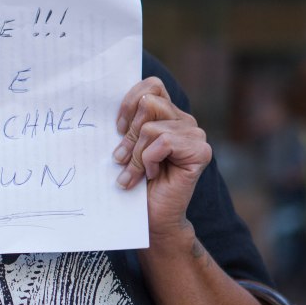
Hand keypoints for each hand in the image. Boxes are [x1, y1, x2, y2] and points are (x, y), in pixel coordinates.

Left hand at [113, 77, 211, 238]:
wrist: (152, 218)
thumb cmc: (136, 183)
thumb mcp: (125, 147)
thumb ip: (126, 124)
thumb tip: (104, 103)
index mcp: (167, 114)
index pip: (151, 85)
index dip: (129, 103)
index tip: (117, 128)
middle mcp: (183, 120)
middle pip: (149, 102)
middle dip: (129, 134)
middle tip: (121, 158)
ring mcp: (195, 134)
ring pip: (151, 126)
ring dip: (136, 154)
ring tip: (134, 173)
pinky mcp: (201, 151)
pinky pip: (164, 142)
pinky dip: (149, 160)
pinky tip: (152, 174)